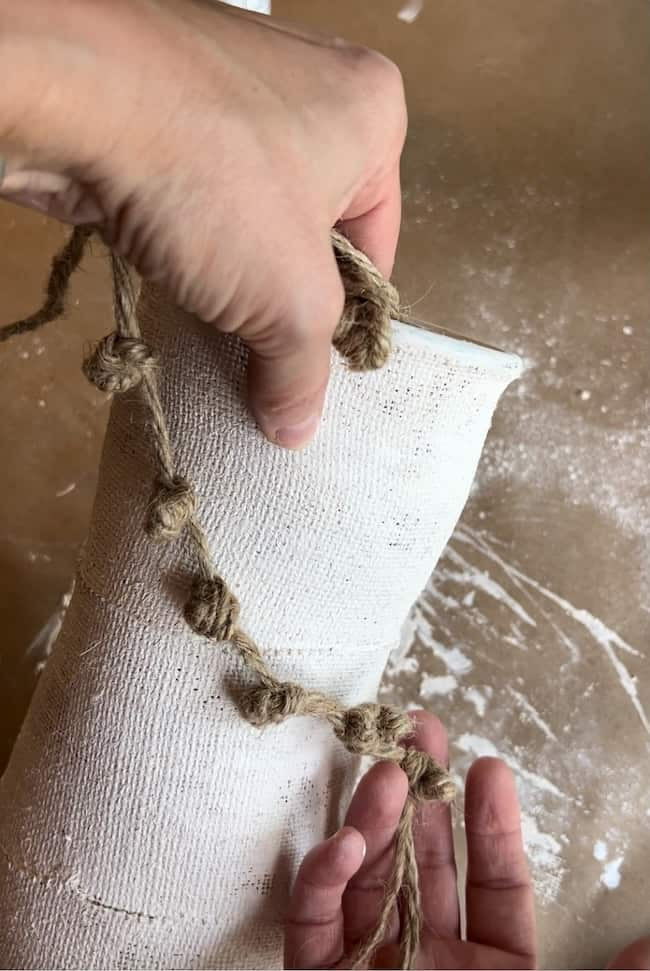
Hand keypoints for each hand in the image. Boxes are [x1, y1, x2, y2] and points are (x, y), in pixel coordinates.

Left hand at [0, 0, 405, 447]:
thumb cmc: (214, 182)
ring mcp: (231, 89)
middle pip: (313, 231)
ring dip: (233, 273)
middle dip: (286, 296)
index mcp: (370, 114)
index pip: (376, 247)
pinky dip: (188, 241)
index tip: (313, 366)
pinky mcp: (165, 105)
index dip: (345, 318)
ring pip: (250, 214)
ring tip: (213, 316)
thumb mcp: (289, 300)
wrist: (73, 99)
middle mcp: (309, 88)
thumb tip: (296, 426)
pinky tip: (172, 272)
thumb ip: (302, 371)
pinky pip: (197, 194)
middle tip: (262, 348)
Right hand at [286, 711, 649, 969]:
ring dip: (371, 819)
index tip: (488, 768)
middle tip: (420, 730)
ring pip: (365, 878)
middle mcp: (425, 968)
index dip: (492, 826)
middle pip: (423, 865)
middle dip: (421, 795)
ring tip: (386, 769)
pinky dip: (321, 878)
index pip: (494, 887)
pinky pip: (312, 925)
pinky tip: (345, 839)